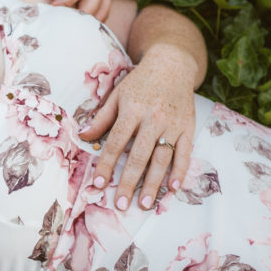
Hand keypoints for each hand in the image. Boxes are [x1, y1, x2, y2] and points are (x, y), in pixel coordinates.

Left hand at [78, 45, 196, 210]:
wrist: (173, 65)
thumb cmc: (139, 83)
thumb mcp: (116, 95)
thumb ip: (101, 118)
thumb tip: (83, 136)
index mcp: (132, 111)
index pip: (116, 142)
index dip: (107, 164)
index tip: (98, 183)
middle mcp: (153, 119)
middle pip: (139, 156)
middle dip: (129, 182)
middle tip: (121, 204)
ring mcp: (173, 124)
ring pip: (162, 159)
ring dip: (154, 183)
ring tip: (145, 204)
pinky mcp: (188, 127)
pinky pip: (184, 153)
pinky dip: (180, 171)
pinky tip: (173, 188)